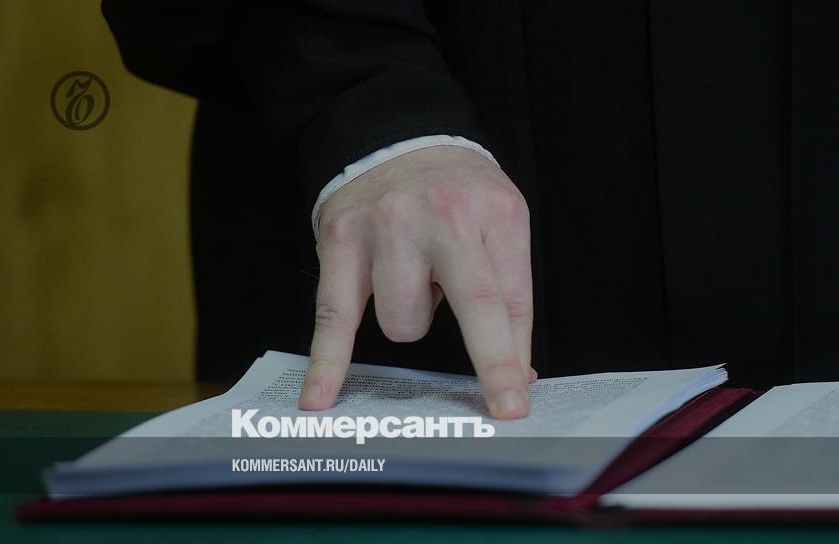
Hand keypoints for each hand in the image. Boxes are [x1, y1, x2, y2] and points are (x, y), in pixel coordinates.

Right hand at [298, 146, 534, 418]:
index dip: (512, 354)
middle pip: (470, 306)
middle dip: (489, 359)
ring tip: (413, 278)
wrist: (395, 136)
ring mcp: (386, 227)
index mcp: (492, 212)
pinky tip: (321, 398)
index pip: (509, 296)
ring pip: (403, 322)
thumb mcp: (501, 221)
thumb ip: (510, 291)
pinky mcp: (341, 241)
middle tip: (502, 403)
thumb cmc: (456, 192)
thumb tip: (518, 370)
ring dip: (410, 317)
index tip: (514, 400)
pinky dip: (328, 362)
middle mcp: (442, 215)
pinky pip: (334, 317)